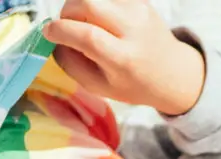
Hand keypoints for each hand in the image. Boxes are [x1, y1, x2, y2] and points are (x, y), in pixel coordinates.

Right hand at [45, 0, 205, 116]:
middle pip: (88, 4)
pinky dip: (95, 5)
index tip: (48, 33)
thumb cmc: (133, 84)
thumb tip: (54, 41)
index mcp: (124, 60)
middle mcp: (133, 30)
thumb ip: (74, 66)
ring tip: (83, 24)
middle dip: (67, 12)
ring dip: (80, 6)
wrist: (172, 73)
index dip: (62, 30)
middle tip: (65, 27)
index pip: (88, 36)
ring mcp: (139, 10)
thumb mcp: (102, 87)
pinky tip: (100, 20)